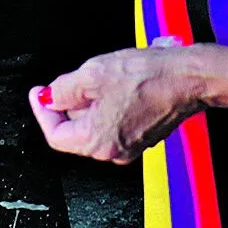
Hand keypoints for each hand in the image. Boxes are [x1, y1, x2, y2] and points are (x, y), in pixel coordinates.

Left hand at [27, 47, 205, 163]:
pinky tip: (118, 82)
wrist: (188, 77)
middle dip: (68, 104)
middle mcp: (114, 151)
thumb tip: (50, 98)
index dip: (42, 111)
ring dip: (89, 102)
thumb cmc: (147, 76)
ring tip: (100, 76)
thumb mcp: (92, 75)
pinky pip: (115, 121)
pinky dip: (108, 104)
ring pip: (96, 124)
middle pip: (76, 131)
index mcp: (97, 142)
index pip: (55, 134)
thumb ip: (64, 90)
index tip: (39, 92)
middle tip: (70, 79)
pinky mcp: (144, 134)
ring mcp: (131, 145)